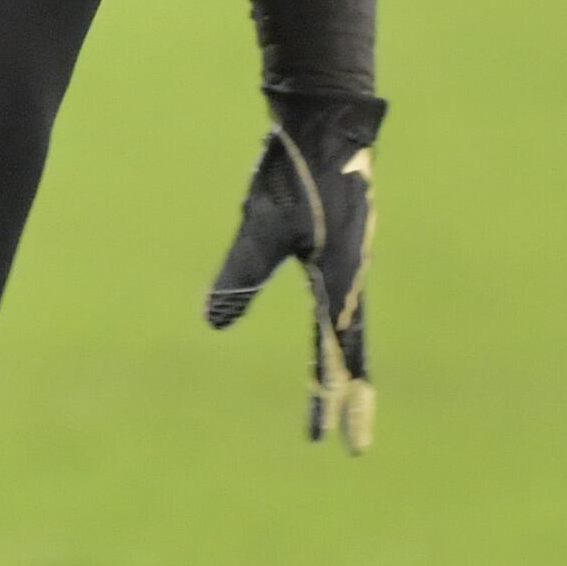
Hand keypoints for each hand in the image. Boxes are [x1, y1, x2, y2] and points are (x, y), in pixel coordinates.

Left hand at [203, 94, 383, 449]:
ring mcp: (351, 261)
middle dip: (346, 396)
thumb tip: (213, 324)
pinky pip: (342, 302)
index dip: (335, 400)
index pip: (337, 355)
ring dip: (344, 368)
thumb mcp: (261, 224)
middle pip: (351, 351)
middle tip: (347, 443)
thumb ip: (240, 274)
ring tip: (337, 401)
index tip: (335, 443)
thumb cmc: (295, 172)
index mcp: (340, 278)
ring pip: (349, 327)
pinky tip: (330, 337)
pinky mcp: (343, 246)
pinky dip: (339, 335)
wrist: (328, 122)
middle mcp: (352, 276)